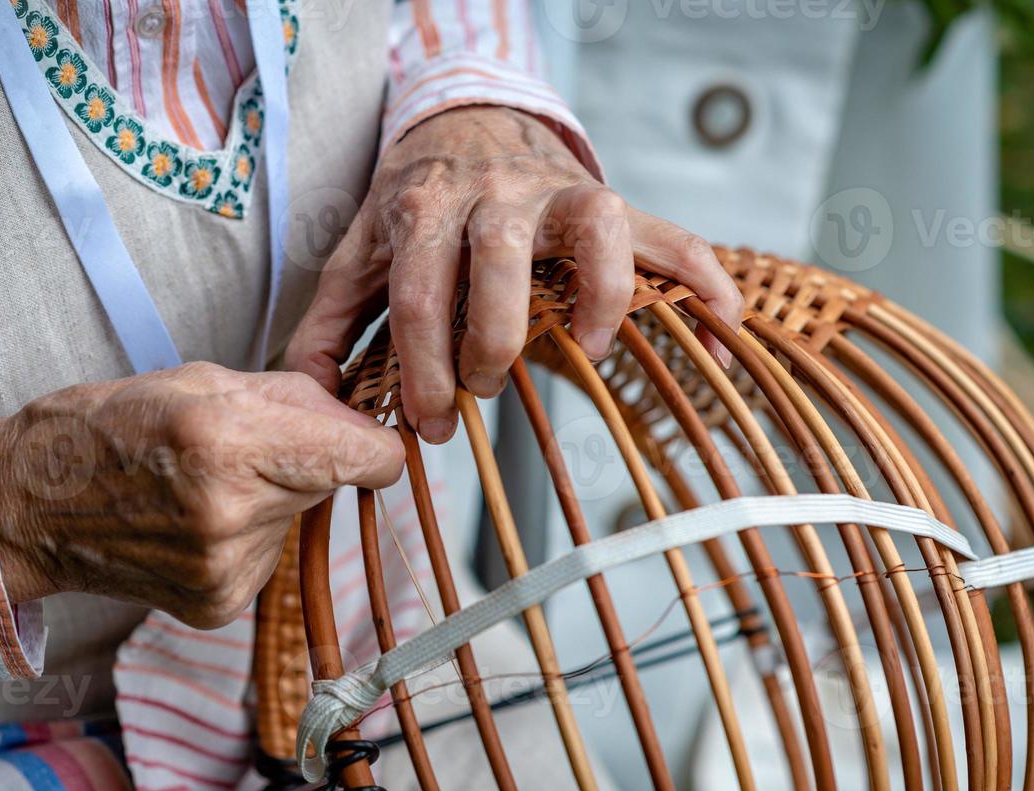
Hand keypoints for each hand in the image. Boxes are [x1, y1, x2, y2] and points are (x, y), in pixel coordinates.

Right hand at [0, 363, 403, 627]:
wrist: (28, 505)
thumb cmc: (110, 427)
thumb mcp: (204, 381)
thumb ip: (298, 400)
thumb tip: (368, 427)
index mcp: (227, 442)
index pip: (365, 459)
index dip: (371, 445)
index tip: (359, 440)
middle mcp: (230, 514)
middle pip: (328, 485)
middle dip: (302, 463)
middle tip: (238, 449)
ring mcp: (223, 569)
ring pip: (296, 523)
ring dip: (269, 502)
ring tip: (201, 488)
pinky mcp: (217, 605)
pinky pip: (265, 560)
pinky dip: (243, 540)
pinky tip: (191, 526)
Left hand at [286, 105, 744, 443]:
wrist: (464, 123)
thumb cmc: (412, 205)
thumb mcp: (359, 255)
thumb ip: (330, 324)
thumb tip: (311, 399)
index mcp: (426, 207)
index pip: (423, 298)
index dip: (424, 373)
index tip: (430, 424)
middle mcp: (495, 193)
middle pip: (500, 267)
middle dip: (491, 347)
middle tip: (484, 391)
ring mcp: (560, 193)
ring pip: (596, 230)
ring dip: (598, 299)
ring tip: (586, 357)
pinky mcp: (610, 202)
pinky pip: (668, 234)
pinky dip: (700, 276)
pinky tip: (722, 322)